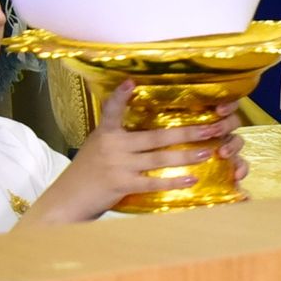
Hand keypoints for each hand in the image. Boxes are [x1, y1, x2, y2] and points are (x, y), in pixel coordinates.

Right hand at [24, 81, 245, 223]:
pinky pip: (152, 183)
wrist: (68, 199)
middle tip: (212, 127)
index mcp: (106, 132)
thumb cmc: (88, 171)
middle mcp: (112, 146)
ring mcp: (117, 165)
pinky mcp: (121, 185)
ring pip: (159, 159)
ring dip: (186, 156)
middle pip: (156, 137)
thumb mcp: (98, 145)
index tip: (132, 82)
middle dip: (186, 132)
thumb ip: (116, 133)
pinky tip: (191, 179)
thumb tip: (142, 122)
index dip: (121, 96)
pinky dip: (173, 182)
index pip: (112, 110)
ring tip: (208, 151)